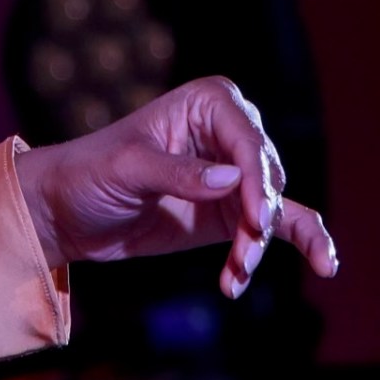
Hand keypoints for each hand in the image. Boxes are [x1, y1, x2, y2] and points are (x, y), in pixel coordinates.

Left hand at [14, 74, 338, 298]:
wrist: (67, 213)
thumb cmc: (88, 173)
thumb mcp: (124, 169)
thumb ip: (176, 173)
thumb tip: (232, 180)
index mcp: (208, 103)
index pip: (249, 141)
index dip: (259, 182)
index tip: (257, 220)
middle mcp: (230, 133)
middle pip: (269, 178)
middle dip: (261, 220)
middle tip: (244, 255)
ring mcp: (235, 176)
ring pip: (277, 210)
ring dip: (261, 246)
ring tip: (238, 277)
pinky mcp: (232, 214)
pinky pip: (276, 230)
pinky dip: (285, 251)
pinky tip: (312, 269)